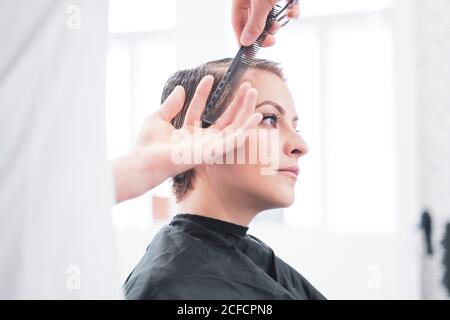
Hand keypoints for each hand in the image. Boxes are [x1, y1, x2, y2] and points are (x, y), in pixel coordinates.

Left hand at [112, 75, 262, 202]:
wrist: (144, 160)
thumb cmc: (148, 146)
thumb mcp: (158, 118)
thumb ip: (171, 105)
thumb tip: (179, 88)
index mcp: (188, 135)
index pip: (199, 111)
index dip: (203, 93)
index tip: (208, 77)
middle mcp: (201, 141)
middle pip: (224, 119)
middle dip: (235, 102)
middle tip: (245, 85)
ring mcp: (209, 146)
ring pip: (234, 126)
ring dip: (245, 109)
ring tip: (252, 91)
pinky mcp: (214, 150)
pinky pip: (235, 139)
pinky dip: (247, 128)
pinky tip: (256, 115)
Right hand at [232, 0, 299, 46]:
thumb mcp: (261, 3)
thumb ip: (255, 23)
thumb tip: (245, 42)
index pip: (237, 21)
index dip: (242, 37)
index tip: (248, 50)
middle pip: (255, 21)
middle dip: (263, 32)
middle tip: (270, 40)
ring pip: (271, 16)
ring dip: (277, 23)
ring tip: (280, 24)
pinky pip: (286, 8)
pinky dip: (291, 12)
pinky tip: (293, 12)